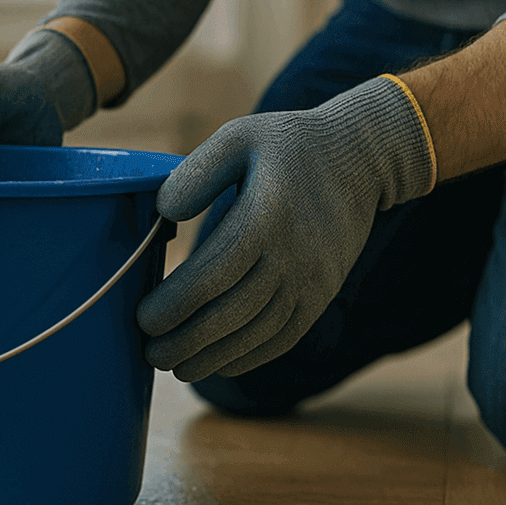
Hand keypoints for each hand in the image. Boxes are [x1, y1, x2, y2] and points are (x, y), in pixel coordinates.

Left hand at [136, 76, 434, 381]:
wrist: (361, 159)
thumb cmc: (288, 145)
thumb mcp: (239, 137)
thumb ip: (196, 173)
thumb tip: (165, 214)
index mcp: (267, 215)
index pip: (213, 274)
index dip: (175, 304)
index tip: (143, 319)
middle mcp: (294, 255)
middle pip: (232, 313)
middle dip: (185, 341)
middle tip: (148, 353)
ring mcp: (313, 280)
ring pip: (257, 334)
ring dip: (213, 358)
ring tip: (176, 367)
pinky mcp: (322, 294)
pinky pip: (284, 337)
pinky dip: (248, 357)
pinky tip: (218, 364)